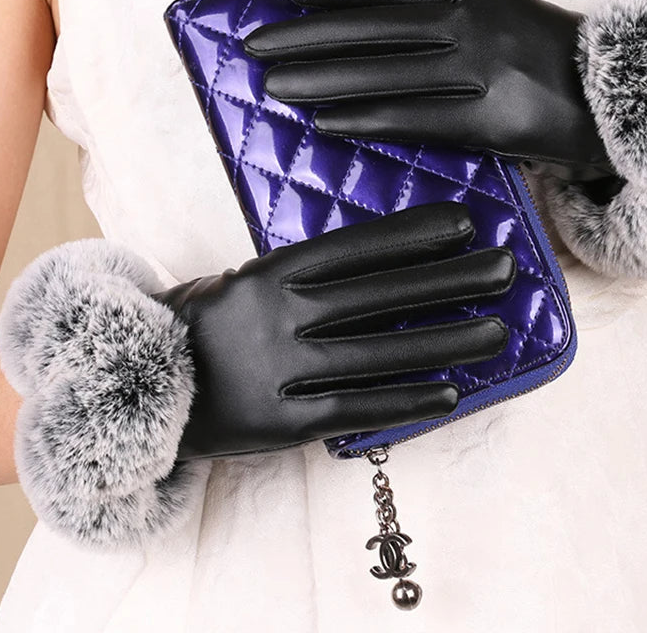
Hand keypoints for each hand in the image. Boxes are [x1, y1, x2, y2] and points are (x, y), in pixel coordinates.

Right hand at [154, 202, 513, 459]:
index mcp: (270, 273)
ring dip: (444, 341)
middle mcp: (279, 316)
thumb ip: (305, 271)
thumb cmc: (209, 322)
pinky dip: (404, 401)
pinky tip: (450, 393)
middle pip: (379, 296)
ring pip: (378, 353)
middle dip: (448, 280)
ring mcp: (281, 369)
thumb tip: (381, 259)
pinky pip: (354, 409)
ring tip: (497, 331)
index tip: (466, 224)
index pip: (355, 247)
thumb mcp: (247, 279)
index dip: (414, 235)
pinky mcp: (281, 422)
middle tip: (505, 269)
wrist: (141, 383)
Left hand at [242, 0, 615, 182]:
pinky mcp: (485, 122)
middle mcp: (467, 25)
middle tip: (257, 43)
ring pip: (383, 73)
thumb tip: (390, 18)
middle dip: (308, 34)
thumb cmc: (550, 51)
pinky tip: (325, 121)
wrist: (615, 94)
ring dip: (323, 78)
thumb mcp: (501, 9)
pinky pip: (413, 119)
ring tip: (275, 83)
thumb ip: (450, 8)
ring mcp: (476, 72)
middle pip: (370, 28)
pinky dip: (365, 119)